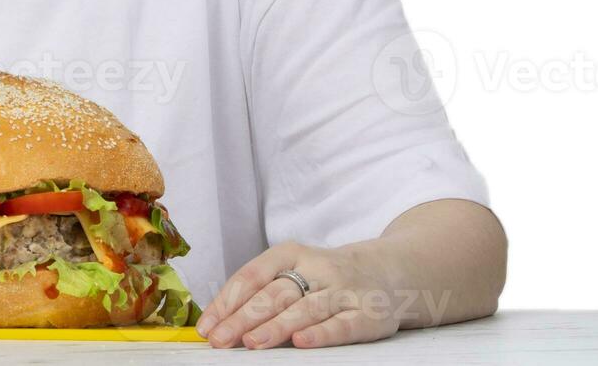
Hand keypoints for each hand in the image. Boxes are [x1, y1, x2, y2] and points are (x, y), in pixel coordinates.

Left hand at [195, 240, 397, 349]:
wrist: (390, 271)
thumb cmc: (326, 278)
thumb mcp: (295, 272)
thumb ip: (263, 292)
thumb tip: (220, 321)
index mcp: (291, 253)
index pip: (252, 275)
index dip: (227, 300)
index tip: (207, 326)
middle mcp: (317, 268)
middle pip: (274, 293)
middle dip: (243, 317)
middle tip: (220, 339)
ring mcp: (343, 290)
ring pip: (305, 308)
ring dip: (276, 326)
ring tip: (251, 343)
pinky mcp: (368, 315)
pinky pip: (341, 325)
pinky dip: (320, 334)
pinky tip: (300, 343)